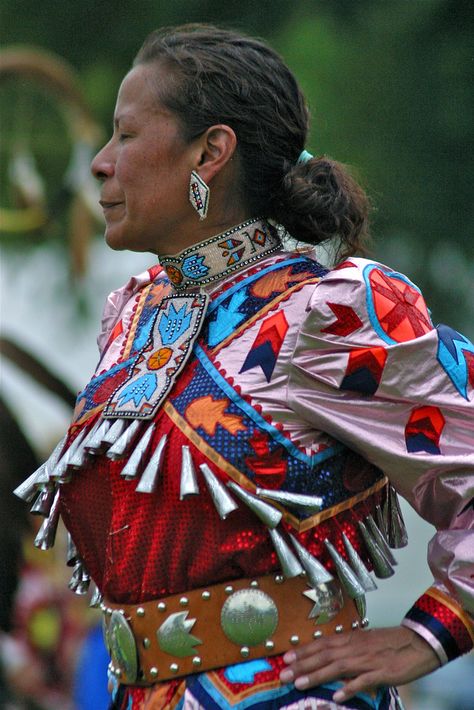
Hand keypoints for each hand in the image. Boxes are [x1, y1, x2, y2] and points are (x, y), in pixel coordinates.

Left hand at [279, 625, 439, 702]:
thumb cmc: (392, 643)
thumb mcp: (366, 641)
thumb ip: (349, 648)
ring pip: (337, 666)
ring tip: (300, 683)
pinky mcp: (382, 672)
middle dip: (302, 664)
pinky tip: (337, 696)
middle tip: (284, 674)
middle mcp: (355, 647)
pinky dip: (349, 688)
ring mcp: (368, 660)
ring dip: (317, 675)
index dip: (304, 650)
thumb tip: (331, 656)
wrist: (418, 642)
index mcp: (351, 639)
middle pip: (324, 655)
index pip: (322, 644)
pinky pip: (363, 681)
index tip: (286, 657)